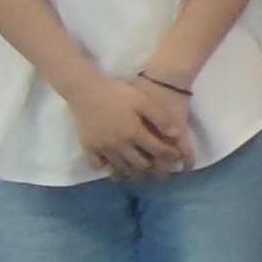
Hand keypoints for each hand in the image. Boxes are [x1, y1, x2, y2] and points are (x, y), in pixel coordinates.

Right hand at [66, 78, 187, 180]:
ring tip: (137, 171)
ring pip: (120, 168)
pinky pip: (98, 165)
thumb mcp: (142, 100)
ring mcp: (102, 148)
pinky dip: (106, 167)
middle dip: (151, 167)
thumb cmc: (116, 92)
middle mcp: (119, 145)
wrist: (84, 89)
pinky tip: (111, 163)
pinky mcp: (88, 147)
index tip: (177, 156)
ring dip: (131, 172)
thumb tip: (175, 134)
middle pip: (139, 165)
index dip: (170, 155)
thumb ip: (159, 117)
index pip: (157, 150)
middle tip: (156, 166)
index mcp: (134, 133)